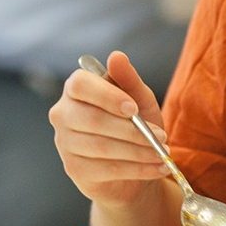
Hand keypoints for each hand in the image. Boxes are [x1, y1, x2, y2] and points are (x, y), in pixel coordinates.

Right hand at [48, 51, 170, 208]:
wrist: (133, 166)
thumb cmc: (133, 124)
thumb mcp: (139, 99)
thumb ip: (128, 79)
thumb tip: (116, 56)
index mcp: (75, 89)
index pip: (81, 85)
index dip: (107, 96)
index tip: (134, 109)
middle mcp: (62, 114)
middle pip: (91, 120)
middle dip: (131, 131)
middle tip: (161, 137)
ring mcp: (65, 143)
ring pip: (102, 147)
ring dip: (139, 152)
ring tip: (162, 154)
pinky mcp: (74, 169)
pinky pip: (107, 169)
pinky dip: (138, 169)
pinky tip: (157, 167)